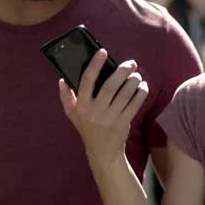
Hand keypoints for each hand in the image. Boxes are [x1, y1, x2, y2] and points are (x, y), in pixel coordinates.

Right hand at [59, 50, 148, 168]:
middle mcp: (95, 111)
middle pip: (109, 86)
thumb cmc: (87, 129)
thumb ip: (66, 97)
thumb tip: (61, 80)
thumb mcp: (73, 115)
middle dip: (122, 72)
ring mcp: (110, 118)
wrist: (102, 152)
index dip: (95, 65)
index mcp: (81, 106)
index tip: (103, 52)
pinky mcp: (123, 123)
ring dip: (133, 82)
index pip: (86, 81)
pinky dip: (141, 94)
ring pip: (124, 95)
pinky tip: (143, 87)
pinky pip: (134, 105)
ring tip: (137, 75)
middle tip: (131, 63)